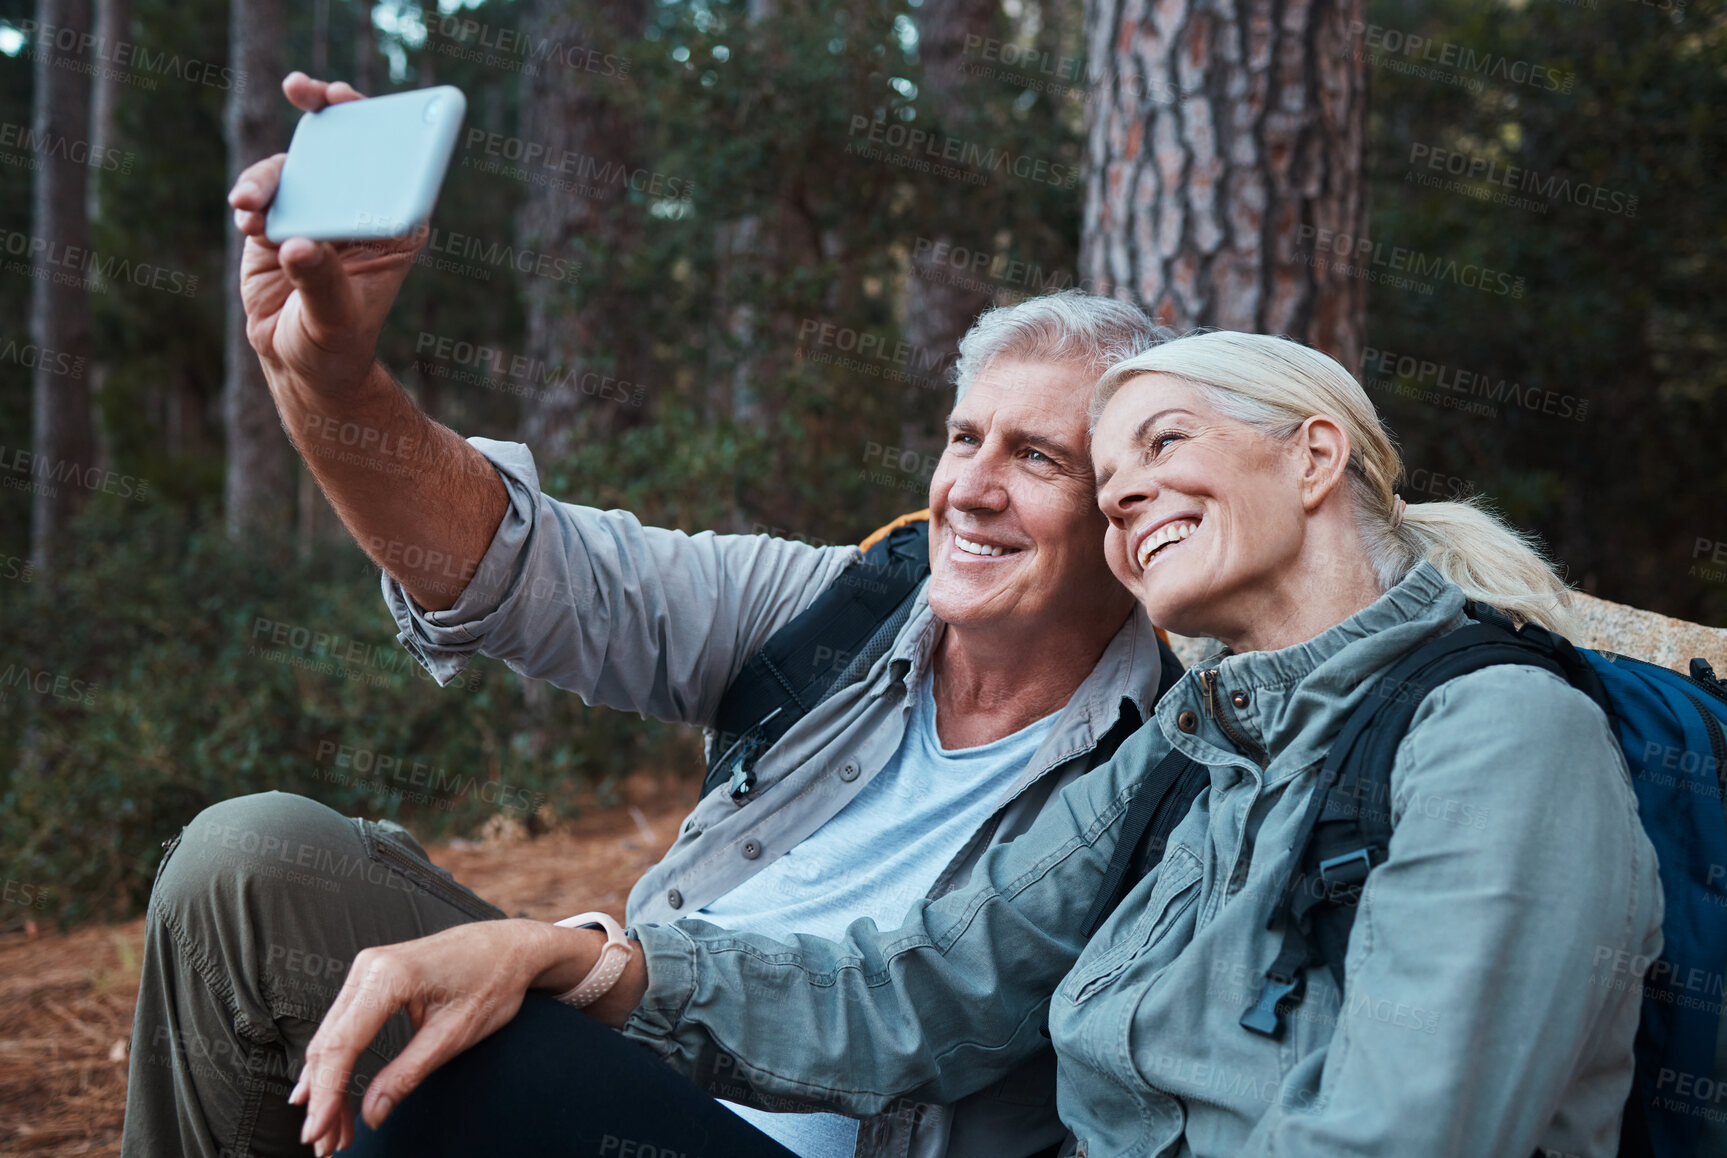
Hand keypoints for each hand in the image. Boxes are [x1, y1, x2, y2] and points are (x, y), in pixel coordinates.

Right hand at [227, 72, 424, 402]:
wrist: (299, 362)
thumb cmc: (334, 344)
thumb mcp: (334, 318)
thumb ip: (318, 280)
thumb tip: (296, 246)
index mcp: (394, 227)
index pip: (396, 165)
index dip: (380, 123)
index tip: (355, 99)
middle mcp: (359, 211)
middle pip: (347, 147)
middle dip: (324, 111)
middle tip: (303, 88)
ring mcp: (319, 211)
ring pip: (296, 168)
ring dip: (268, 178)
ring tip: (249, 208)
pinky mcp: (281, 218)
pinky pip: (265, 191)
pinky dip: (251, 199)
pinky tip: (246, 218)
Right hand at [289, 919, 563, 1155]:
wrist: (510, 945)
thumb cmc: (493, 981)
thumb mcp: (456, 1033)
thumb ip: (409, 1074)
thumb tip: (372, 1114)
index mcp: (390, 975)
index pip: (342, 1045)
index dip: (326, 1094)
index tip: (318, 1133)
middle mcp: (369, 966)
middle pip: (328, 1044)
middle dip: (322, 1099)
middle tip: (325, 1146)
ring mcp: (367, 968)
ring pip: (331, 1037)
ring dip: (327, 1085)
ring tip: (333, 1131)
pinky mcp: (372, 976)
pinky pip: (344, 1024)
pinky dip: (338, 1062)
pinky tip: (329, 1094)